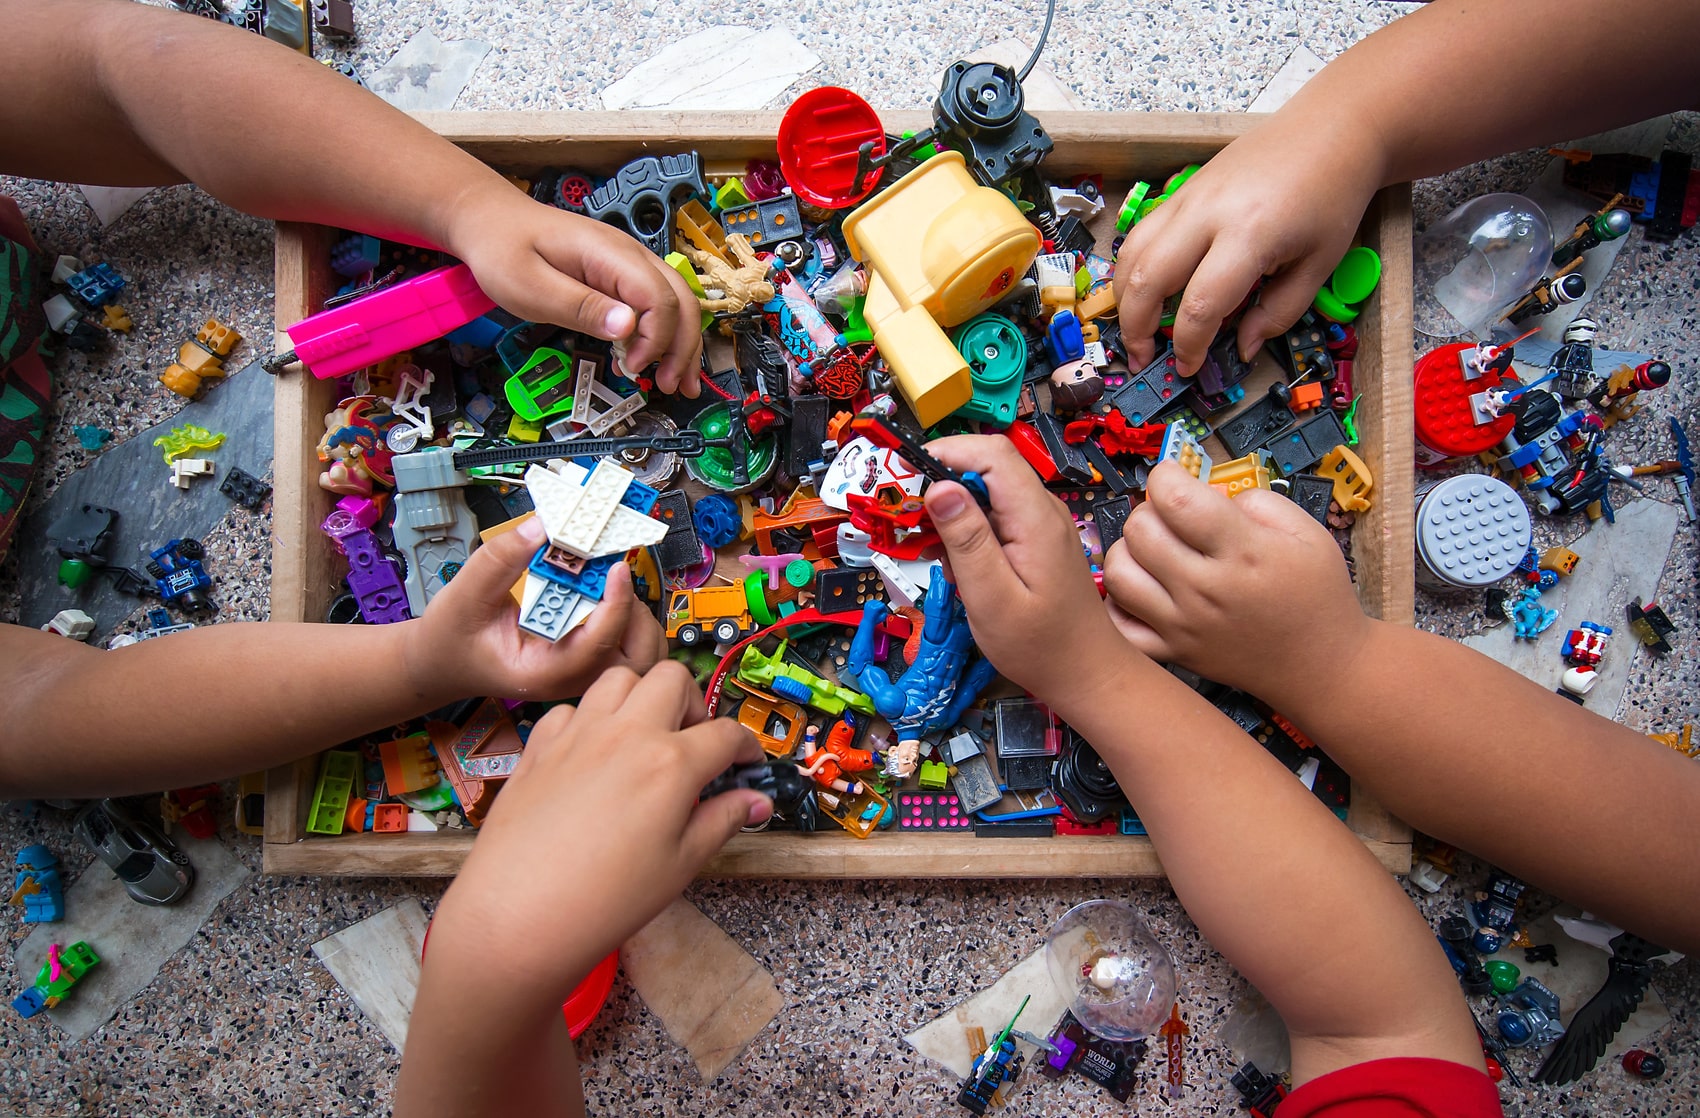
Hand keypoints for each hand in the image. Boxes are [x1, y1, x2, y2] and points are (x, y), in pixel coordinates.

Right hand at [405, 517, 667, 701]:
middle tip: (615, 575)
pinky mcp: (585, 659)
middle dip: (635, 614)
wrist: (442, 660)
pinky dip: (627, 618)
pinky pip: (626, 646)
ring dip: (636, 616)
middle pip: (634, 662)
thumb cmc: (451, 639)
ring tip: (609, 584)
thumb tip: (543, 526)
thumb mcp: (465, 593)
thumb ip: (502, 559)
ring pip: (639, 657)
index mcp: (542, 672)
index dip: (615, 605)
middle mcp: (569, 679)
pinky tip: (603, 592)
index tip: (617, 568)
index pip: (596, 647)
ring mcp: (581, 673)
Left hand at [428, 661, 768, 988]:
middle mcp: (626, 735)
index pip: (726, 734)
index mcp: (671, 764)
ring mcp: (579, 735)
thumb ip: (722, 821)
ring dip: (640, 697)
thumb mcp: (681, 865)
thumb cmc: (604, 901)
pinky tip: (593, 754)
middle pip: (672, 679)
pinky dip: (589, 720)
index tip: (746, 763)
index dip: (746, 747)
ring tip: (643, 737)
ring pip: (619, 679)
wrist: (518, 916)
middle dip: (692, 704)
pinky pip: (571, 709)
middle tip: (692, 744)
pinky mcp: (540, 747)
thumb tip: (755, 800)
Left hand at [447, 182, 702, 395]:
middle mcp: (630, 255)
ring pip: (677, 303)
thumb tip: (627, 328)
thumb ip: (580, 307)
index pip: (659, 298)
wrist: (489, 221)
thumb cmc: (503, 251)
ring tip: (675, 382)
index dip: (655, 338)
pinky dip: (664, 334)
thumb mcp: (530, 287)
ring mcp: (629, 263)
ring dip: (682, 344)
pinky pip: (657, 304)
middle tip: (669, 386)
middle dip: (682, 347)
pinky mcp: (621, 275)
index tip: (631, 367)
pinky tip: (653, 359)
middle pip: (681, 301)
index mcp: (609, 254)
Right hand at [922, 434, 1134, 712]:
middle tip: (906, 519)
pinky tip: (952, 564)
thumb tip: (938, 486)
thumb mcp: (992, 599)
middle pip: (987, 468)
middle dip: (941, 483)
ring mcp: (1040, 524)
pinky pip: (995, 517)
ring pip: (987, 493)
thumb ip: (966, 541)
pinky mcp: (1034, 539)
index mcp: (1035, 518)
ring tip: (927, 549)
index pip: (991, 454)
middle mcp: (1042, 510)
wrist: (1086, 673)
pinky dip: (966, 531)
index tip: (905, 477)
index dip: (946, 452)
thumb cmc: (1040, 647)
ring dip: (950, 512)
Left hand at [1101, 461, 1372, 702]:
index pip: (1175, 499)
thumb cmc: (1317, 595)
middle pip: (1139, 530)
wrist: (1322, 666)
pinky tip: (1144, 590)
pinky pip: (1120, 625)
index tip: (1174, 476)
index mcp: (1244, 551)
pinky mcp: (1173, 652)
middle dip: (1149, 511)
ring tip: (1154, 552)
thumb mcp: (1308, 533)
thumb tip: (1207, 492)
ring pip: (1119, 573)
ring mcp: (1184, 624)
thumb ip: (1256, 500)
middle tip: (1170, 518)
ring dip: (1129, 551)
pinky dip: (1119, 604)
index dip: (1165, 475)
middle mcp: (1207, 588)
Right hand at [1113, 112, 1382, 375]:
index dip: (1189, 346)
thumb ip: (1278, 312)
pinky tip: (1141, 291)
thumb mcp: (1318, 264)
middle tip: (1143, 359)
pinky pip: (1139, 233)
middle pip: (1148, 280)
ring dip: (1123, 299)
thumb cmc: (1332, 195)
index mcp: (1250, 235)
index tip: (1190, 368)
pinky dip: (1131, 267)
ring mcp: (1188, 196)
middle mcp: (1208, 213)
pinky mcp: (1181, 189)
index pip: (1200, 305)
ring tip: (1135, 329)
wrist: (1330, 129)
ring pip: (1131, 254)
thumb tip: (1243, 348)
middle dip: (1137, 329)